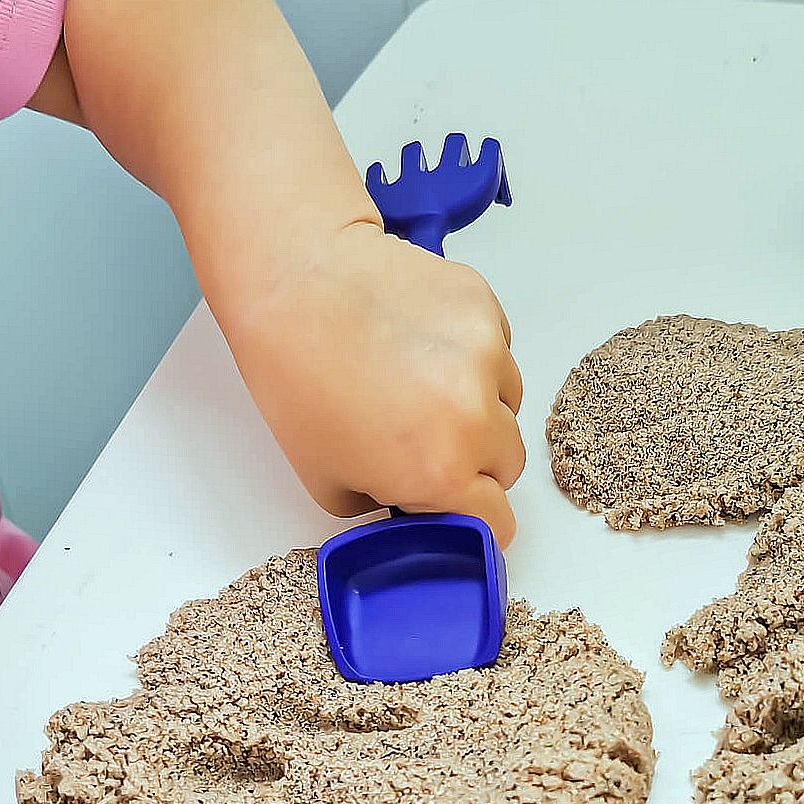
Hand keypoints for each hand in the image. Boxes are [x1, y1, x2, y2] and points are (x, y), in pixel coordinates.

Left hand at [219, 219, 525, 545]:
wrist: (293, 282)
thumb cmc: (296, 380)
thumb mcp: (326, 482)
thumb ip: (388, 505)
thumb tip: (415, 504)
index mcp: (439, 472)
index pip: (497, 520)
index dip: (476, 518)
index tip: (459, 505)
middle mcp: (476, 419)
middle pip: (509, 464)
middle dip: (477, 462)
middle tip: (426, 438)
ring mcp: (488, 357)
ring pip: (510, 404)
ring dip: (480, 404)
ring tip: (421, 381)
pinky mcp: (486, 310)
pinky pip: (499, 350)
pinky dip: (473, 355)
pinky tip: (423, 342)